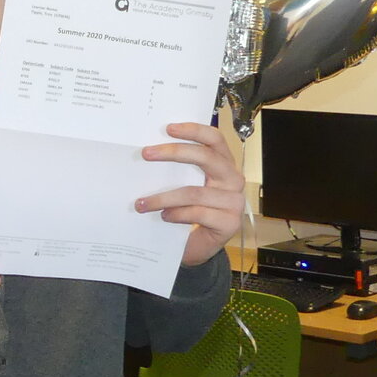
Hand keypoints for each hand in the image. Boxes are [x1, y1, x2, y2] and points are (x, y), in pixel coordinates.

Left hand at [137, 121, 244, 265]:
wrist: (197, 248)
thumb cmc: (188, 212)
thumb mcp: (184, 186)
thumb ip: (177, 170)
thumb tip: (149, 151)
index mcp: (224, 165)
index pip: (215, 140)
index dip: (194, 130)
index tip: (168, 128)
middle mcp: (234, 180)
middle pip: (207, 158)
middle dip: (173, 152)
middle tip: (146, 154)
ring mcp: (235, 202)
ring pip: (195, 192)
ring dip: (163, 197)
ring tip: (141, 204)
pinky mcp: (230, 223)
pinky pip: (198, 213)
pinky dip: (176, 214)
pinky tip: (164, 217)